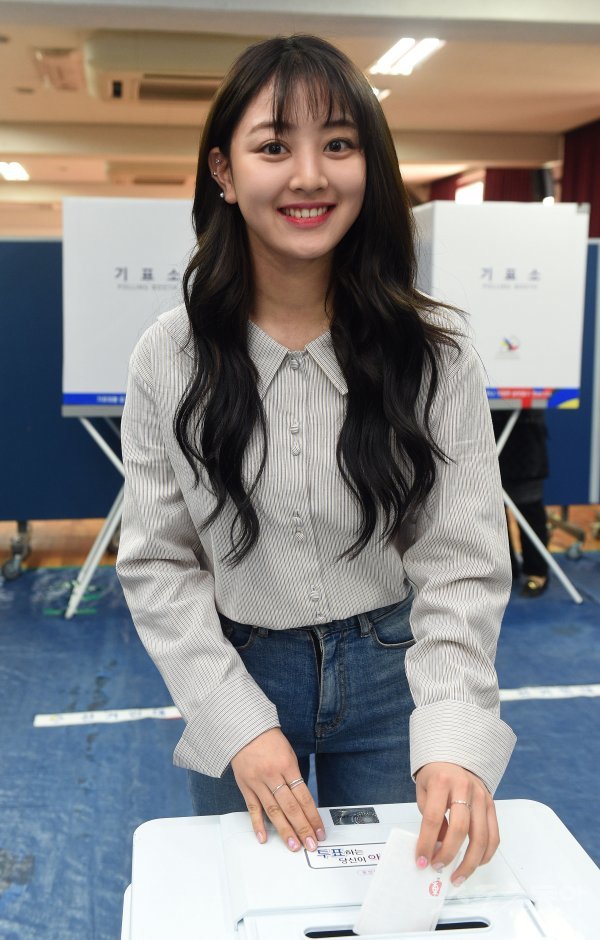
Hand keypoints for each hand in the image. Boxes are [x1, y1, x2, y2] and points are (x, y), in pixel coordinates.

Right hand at [230, 728, 325, 851]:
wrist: (244, 729)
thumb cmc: (269, 740)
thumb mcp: (288, 754)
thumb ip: (294, 777)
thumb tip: (302, 802)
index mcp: (288, 766)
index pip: (304, 797)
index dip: (313, 816)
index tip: (319, 831)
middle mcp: (273, 775)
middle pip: (290, 807)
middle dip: (302, 828)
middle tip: (311, 844)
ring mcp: (258, 782)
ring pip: (273, 811)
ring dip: (284, 831)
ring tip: (294, 846)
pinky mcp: (245, 786)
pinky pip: (252, 808)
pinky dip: (257, 824)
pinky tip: (264, 838)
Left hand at [414, 761, 498, 884]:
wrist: (455, 758)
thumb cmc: (436, 777)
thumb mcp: (424, 791)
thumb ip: (431, 817)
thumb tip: (437, 848)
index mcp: (442, 782)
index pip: (434, 818)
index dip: (427, 842)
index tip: (421, 860)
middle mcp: (465, 788)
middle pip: (460, 829)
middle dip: (448, 854)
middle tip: (437, 867)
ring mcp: (482, 797)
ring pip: (481, 837)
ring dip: (469, 863)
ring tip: (457, 877)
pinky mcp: (492, 805)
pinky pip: (494, 836)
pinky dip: (485, 854)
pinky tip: (474, 864)